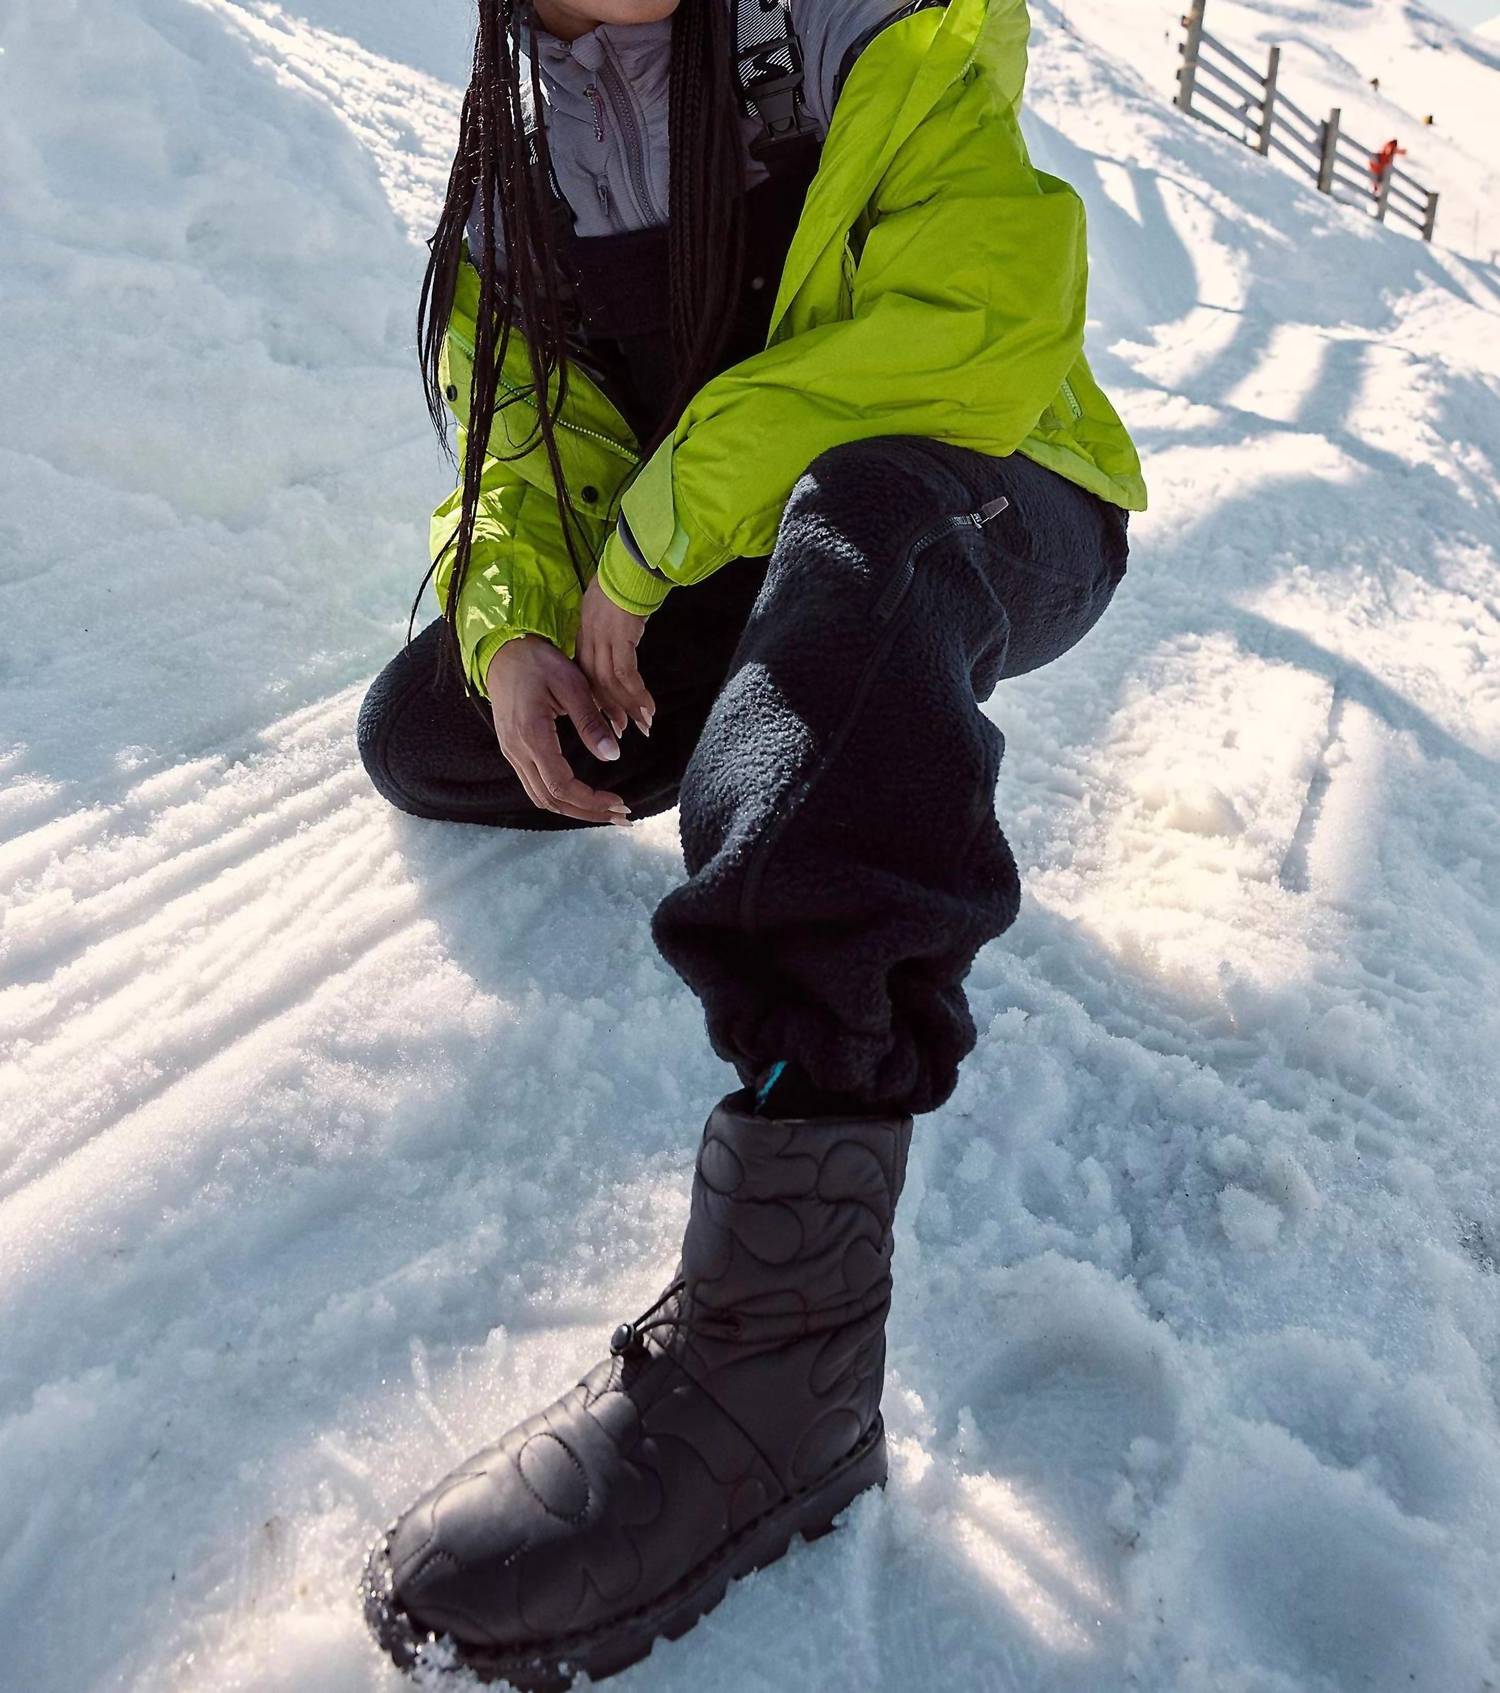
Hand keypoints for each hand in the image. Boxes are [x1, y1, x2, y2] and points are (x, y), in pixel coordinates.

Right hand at [485, 635, 629, 824]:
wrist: (502, 650)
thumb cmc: (538, 662)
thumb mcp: (572, 684)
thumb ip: (591, 722)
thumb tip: (612, 755)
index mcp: (531, 735)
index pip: (561, 785)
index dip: (591, 801)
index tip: (619, 801)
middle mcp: (517, 750)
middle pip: (551, 800)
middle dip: (587, 813)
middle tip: (621, 815)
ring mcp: (511, 752)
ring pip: (541, 797)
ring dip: (574, 809)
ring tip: (606, 809)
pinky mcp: (513, 750)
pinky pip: (535, 785)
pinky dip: (560, 797)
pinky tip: (582, 795)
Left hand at [576, 575, 655, 738]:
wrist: (635, 560)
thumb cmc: (629, 577)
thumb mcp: (612, 604)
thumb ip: (610, 625)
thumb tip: (622, 638)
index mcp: (585, 630)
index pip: (586, 672)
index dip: (598, 697)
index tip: (609, 715)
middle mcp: (590, 637)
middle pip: (595, 683)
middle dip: (612, 710)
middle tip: (624, 731)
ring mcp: (603, 638)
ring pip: (610, 684)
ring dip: (629, 707)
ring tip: (644, 725)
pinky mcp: (620, 638)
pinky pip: (626, 675)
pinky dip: (637, 694)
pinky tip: (649, 707)